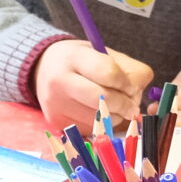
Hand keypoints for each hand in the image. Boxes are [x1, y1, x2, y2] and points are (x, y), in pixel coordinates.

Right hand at [32, 36, 153, 127]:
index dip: (127, 83)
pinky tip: (99, 113)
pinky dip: (103, 124)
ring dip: (116, 116)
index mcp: (73, 57)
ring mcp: (56, 104)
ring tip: (114, 106)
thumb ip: (126, 69)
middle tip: (132, 105)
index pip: (109, 73)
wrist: (42, 69)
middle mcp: (59, 81)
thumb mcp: (102, 53)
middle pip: (103, 99)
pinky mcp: (56, 122)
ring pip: (100, 119)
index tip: (132, 87)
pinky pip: (91, 128)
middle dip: (125, 104)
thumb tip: (138, 94)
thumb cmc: (80, 60)